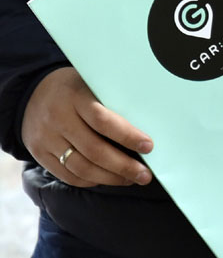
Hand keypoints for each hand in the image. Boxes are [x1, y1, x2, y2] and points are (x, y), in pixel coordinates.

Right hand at [22, 67, 153, 187]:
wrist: (32, 93)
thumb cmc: (76, 89)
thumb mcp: (92, 84)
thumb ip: (112, 101)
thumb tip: (146, 125)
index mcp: (75, 96)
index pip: (103, 121)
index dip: (127, 136)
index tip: (148, 146)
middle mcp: (58, 118)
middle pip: (94, 150)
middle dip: (123, 166)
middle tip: (145, 175)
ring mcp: (46, 138)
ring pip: (81, 167)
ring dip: (110, 178)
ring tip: (131, 179)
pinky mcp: (39, 154)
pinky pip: (68, 175)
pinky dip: (91, 180)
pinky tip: (108, 179)